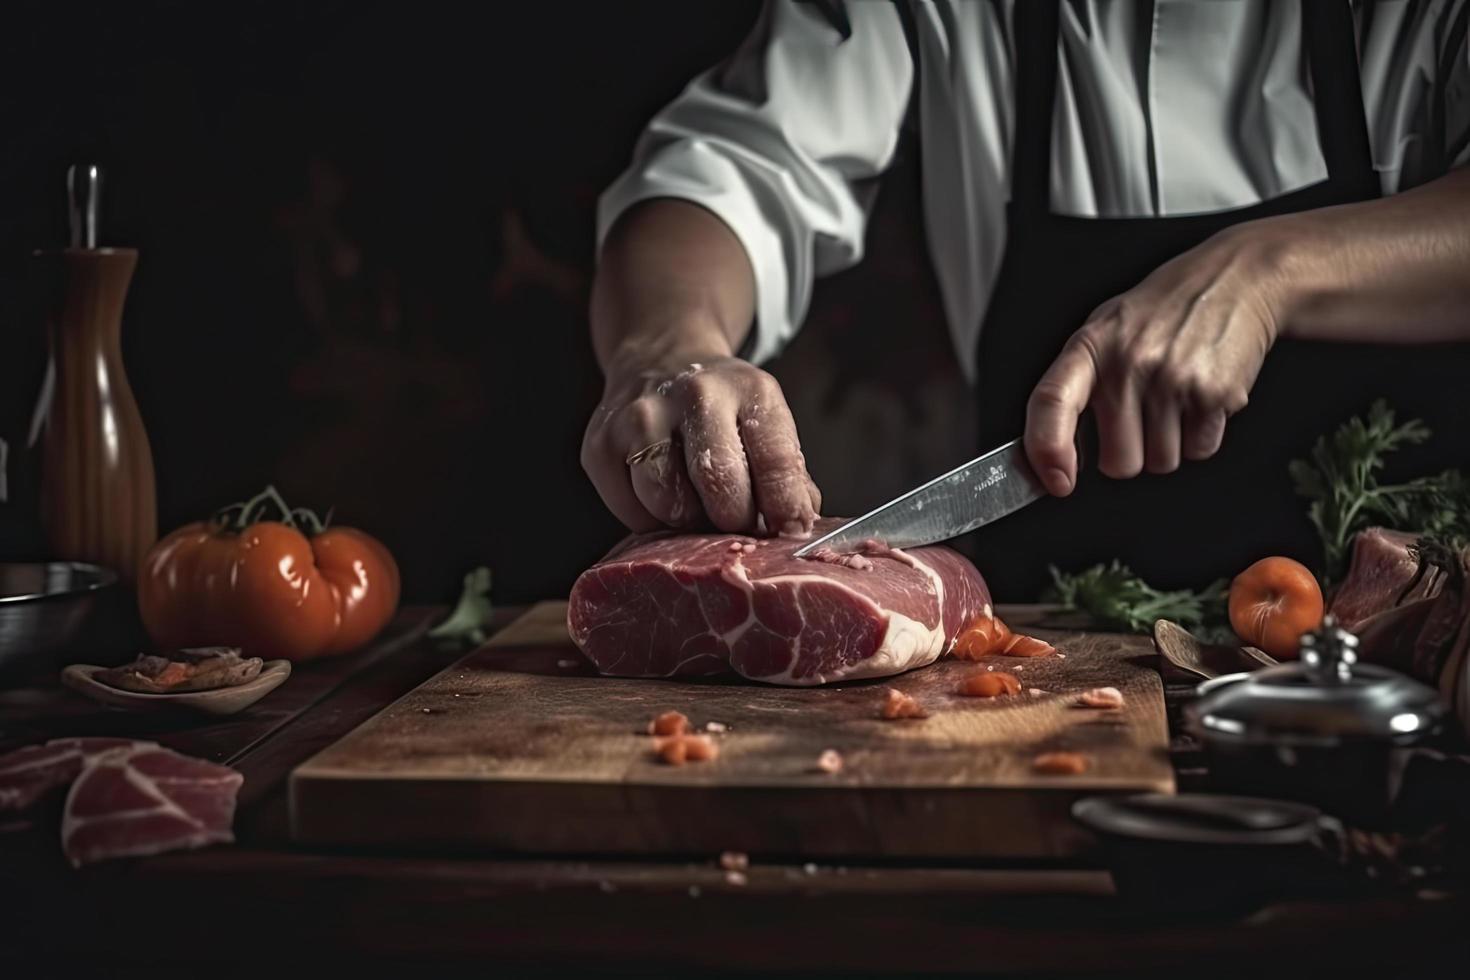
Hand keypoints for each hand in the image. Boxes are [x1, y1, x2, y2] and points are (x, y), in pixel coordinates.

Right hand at [581, 345, 820, 535]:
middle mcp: (695, 395)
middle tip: (734, 518)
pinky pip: (633, 514)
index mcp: (749, 391)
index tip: (788, 532)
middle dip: (734, 519)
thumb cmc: (722, 410)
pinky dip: (652, 520)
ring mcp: (640, 417)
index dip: (786, 509)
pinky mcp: (600, 445)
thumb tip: (794, 529)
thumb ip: (788, 478)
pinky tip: (661, 492)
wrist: (659, 360)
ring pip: (669, 506)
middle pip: (721, 486)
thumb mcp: (765, 423)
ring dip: (688, 521)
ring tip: (695, 500)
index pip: (776, 461)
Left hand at [1023, 223, 1288, 493]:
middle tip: (1142, 416)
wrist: (1237, 277)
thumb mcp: (1106, 330)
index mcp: (1091, 346)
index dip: (1046, 450)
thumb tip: (1052, 453)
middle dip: (1131, 453)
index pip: (1051, 403)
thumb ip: (1077, 386)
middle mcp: (1129, 361)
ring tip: (1174, 398)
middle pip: (1119, 463)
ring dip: (1169, 444)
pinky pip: (1199, 450)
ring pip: (1161, 463)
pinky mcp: (1216, 392)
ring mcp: (1173, 378)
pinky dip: (1201, 436)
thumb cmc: (1165, 309)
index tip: (1055, 480)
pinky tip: (1199, 397)